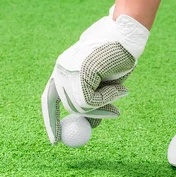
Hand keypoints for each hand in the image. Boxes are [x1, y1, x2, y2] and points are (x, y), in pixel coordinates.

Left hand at [42, 6, 149, 144]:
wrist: (126, 36)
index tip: (56, 141)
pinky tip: (119, 86)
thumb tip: (90, 125)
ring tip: (120, 88)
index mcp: (62, 71)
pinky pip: (91, 102)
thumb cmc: (118, 57)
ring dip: (105, 104)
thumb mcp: (104, 84)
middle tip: (116, 114)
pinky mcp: (79, 74)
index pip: (49, 101)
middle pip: (70, 107)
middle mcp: (61, 71)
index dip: (51, 121)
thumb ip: (95, 101)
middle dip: (94, 115)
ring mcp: (68, 71)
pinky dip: (108, 99)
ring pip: (81, 107)